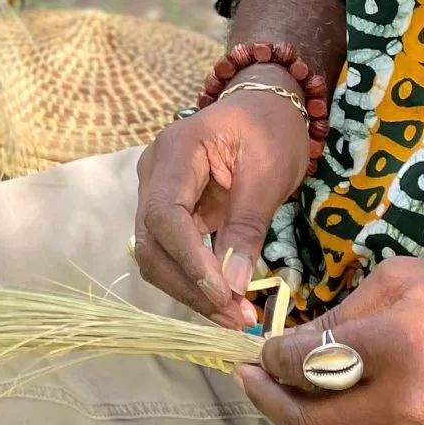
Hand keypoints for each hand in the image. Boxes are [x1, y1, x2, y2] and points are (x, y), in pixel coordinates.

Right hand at [131, 89, 310, 328]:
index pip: (165, 214)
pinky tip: (225, 301)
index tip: (224, 295)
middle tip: (235, 318)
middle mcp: (154, 171)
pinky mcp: (169, 210)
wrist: (266, 106)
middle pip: (151, 241)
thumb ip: (247, 227)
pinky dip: (194, 280)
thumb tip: (234, 286)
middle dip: (190, 285)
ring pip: (155, 253)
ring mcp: (156, 191)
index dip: (189, 259)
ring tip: (235, 317)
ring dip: (190, 290)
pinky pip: (171, 251)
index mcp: (177, 150)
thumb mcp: (270, 174)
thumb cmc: (271, 129)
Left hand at [238, 256, 423, 424]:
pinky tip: (352, 409)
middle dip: (269, 403)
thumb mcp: (404, 281)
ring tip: (292, 398)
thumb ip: (343, 315)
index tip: (259, 350)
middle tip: (251, 380)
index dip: (271, 358)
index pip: (307, 366)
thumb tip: (295, 342)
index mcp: (397, 348)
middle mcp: (408, 408)